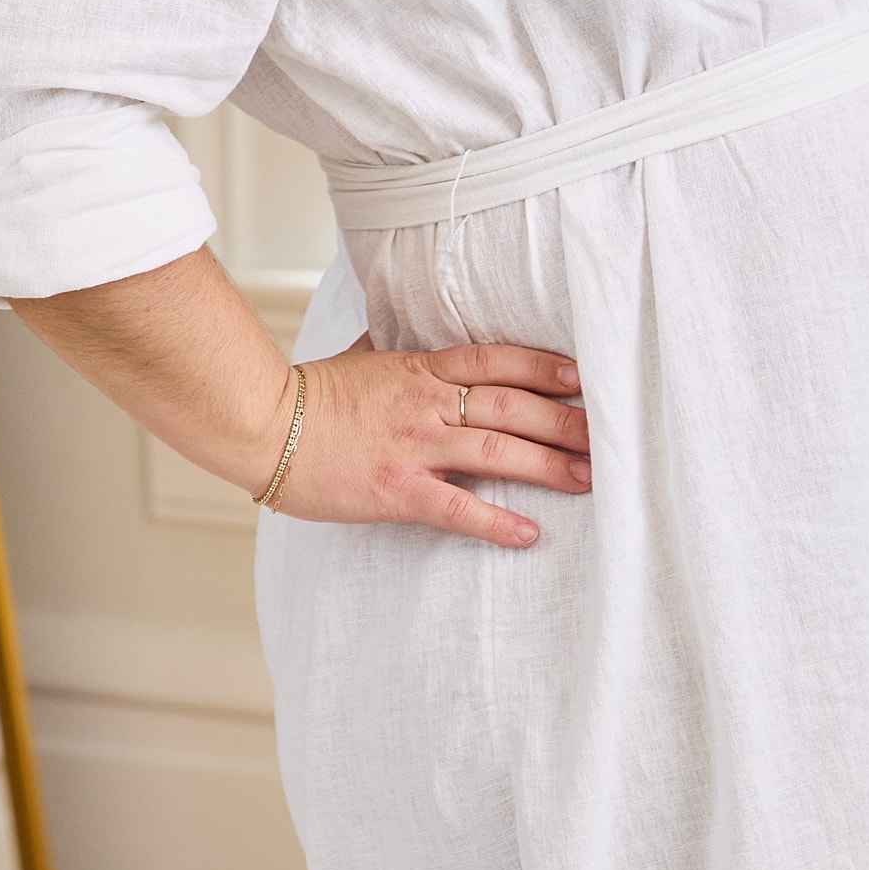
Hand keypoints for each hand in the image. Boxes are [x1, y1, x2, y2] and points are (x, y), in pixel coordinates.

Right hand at [269, 337, 590, 546]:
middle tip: (606, 435)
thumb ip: (396, 351)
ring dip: (548, 466)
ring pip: (497, 452)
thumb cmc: (309, 392)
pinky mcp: (397, 490)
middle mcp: (427, 404)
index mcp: (422, 369)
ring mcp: (414, 447)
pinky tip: (529, 534)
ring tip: (588, 479)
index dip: (544, 368)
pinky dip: (496, 522)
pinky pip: (457, 508)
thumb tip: (405, 335)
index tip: (583, 378)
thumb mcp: (363, 357)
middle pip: (512, 406)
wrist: (262, 422)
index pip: (497, 360)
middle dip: (565, 421)